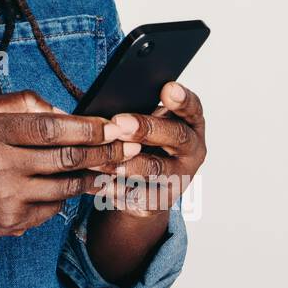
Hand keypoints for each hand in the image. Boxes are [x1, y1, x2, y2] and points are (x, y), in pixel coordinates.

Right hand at [0, 89, 142, 244]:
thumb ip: (19, 103)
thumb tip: (63, 110)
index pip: (50, 128)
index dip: (87, 127)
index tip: (113, 125)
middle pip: (66, 159)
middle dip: (104, 151)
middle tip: (130, 145)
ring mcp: (5, 198)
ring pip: (65, 187)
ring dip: (94, 177)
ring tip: (115, 167)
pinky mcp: (9, 221)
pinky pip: (51, 209)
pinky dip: (66, 196)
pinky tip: (76, 185)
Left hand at [97, 81, 205, 218]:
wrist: (144, 188)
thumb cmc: (143, 144)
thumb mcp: (144, 123)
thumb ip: (134, 111)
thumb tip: (100, 102)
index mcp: (190, 124)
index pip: (192, 108)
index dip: (182, 99)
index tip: (168, 88)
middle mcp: (191, 149)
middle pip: (175, 136)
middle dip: (146, 128)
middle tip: (119, 123)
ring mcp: (180, 176)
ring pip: (155, 168)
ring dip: (126, 162)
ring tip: (101, 157)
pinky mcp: (162, 199)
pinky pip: (138, 194)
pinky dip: (114, 186)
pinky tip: (95, 179)